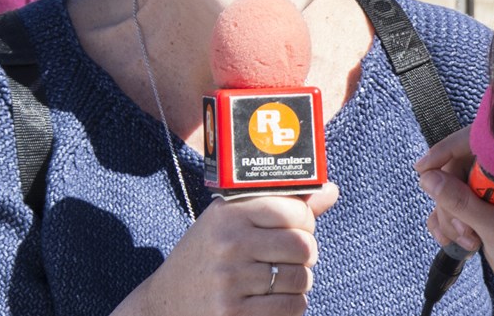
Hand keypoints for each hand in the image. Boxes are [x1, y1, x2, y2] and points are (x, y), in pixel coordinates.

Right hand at [121, 185, 337, 315]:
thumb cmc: (209, 256)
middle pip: (304, 246)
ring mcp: (230, 281)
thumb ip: (283, 204)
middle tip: (291, 258)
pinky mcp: (233, 314)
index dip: (305, 222)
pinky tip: (274, 302)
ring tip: (279, 281)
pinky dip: (292, 306)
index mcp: (230, 213)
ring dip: (299, 283)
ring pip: (301, 279)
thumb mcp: (233, 221)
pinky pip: (291, 308)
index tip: (295, 229)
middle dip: (305, 255)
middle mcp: (229, 243)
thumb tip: (329, 190)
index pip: (296, 210)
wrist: (164, 305)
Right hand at [416, 147, 493, 315]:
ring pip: (449, 192)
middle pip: (455, 169)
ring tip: (469, 240)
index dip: (446, 151)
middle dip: (450, 202)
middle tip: (464, 228)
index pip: (475, 143)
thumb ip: (461, 203)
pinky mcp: (480, 212)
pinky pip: (450, 209)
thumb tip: (429, 178)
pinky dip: (446, 225)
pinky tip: (456, 242)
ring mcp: (489, 195)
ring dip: (450, 218)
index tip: (424, 169)